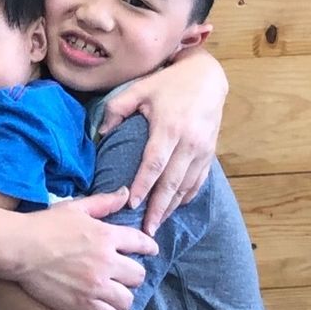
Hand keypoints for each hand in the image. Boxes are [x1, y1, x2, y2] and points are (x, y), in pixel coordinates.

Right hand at [15, 189, 156, 309]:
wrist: (19, 248)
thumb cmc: (45, 225)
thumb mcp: (75, 208)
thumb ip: (104, 202)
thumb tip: (126, 193)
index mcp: (106, 236)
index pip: (140, 243)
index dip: (149, 247)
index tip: (151, 250)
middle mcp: (106, 261)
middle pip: (138, 275)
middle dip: (133, 274)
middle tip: (124, 274)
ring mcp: (96, 285)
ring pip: (127, 299)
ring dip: (123, 297)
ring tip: (115, 294)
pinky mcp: (84, 304)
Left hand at [98, 48, 227, 233]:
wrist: (207, 78)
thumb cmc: (169, 84)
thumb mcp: (139, 89)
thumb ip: (117, 109)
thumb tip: (100, 133)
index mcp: (169, 128)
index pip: (154, 163)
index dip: (143, 185)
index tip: (133, 204)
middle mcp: (188, 143)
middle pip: (172, 182)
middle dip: (159, 208)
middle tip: (146, 231)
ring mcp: (202, 150)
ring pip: (186, 186)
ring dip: (172, 207)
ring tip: (157, 225)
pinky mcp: (210, 153)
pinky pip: (198, 181)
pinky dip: (186, 197)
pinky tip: (175, 207)